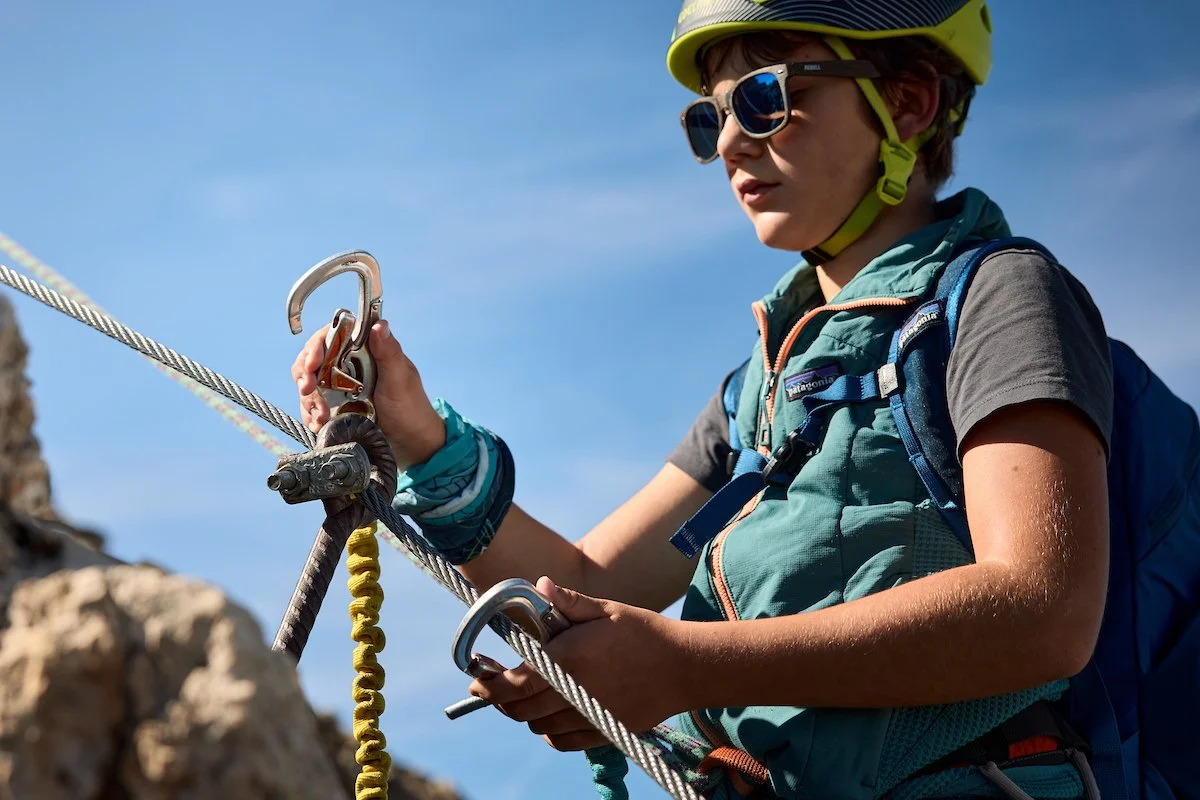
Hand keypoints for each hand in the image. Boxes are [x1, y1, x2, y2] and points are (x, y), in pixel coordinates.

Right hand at [292, 319, 445, 469]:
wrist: (410, 442)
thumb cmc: (410, 408)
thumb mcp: (400, 380)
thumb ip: (389, 352)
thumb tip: (379, 324)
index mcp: (366, 349)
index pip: (333, 335)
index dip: (318, 345)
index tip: (313, 363)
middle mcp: (350, 363)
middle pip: (315, 357)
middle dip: (306, 373)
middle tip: (308, 390)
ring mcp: (340, 384)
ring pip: (310, 381)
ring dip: (309, 398)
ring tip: (320, 416)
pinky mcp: (335, 404)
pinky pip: (312, 404)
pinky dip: (310, 413)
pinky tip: (318, 423)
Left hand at [468, 577, 692, 751]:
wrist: (685, 667)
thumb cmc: (644, 631)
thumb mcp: (606, 609)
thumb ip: (568, 601)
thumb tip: (539, 585)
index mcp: (570, 658)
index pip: (515, 682)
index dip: (489, 684)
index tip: (477, 677)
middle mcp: (574, 691)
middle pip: (520, 708)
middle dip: (499, 698)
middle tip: (491, 684)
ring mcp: (588, 715)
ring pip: (537, 726)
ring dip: (523, 713)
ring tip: (521, 695)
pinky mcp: (602, 731)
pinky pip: (561, 740)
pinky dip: (548, 731)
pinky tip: (549, 713)